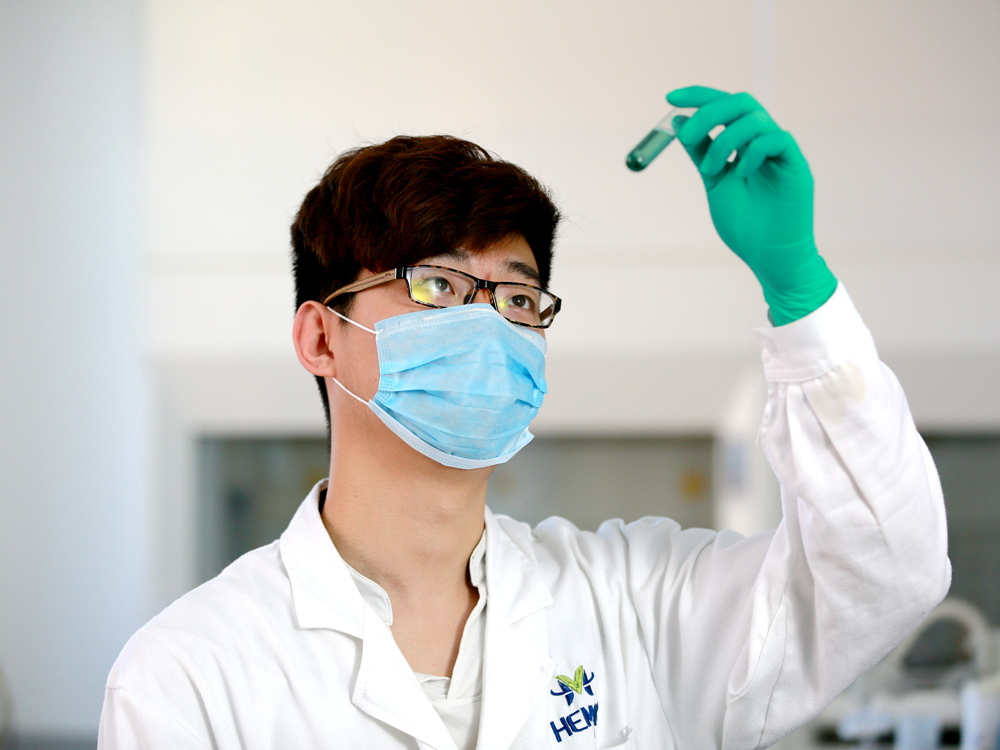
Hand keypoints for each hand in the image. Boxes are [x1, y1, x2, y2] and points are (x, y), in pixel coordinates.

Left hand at [666, 86, 836, 324]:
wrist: (767, 256)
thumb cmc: (744, 224)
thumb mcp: (713, 183)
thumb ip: (700, 153)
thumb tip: (678, 122)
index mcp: (741, 144)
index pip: (723, 105)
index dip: (698, 96)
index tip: (670, 98)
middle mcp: (762, 141)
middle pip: (741, 102)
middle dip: (709, 112)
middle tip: (687, 135)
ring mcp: (780, 152)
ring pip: (755, 118)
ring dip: (724, 140)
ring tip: (712, 171)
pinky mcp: (796, 165)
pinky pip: (776, 139)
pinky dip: (752, 152)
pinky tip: (741, 175)